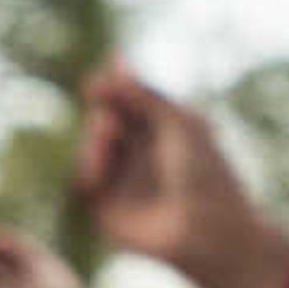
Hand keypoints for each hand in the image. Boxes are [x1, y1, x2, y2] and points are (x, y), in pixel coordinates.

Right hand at [75, 61, 288, 287]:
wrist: (206, 226)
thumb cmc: (203, 170)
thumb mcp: (176, 120)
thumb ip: (141, 93)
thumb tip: (110, 62)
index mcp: (160, 133)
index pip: (126, 103)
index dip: (110, 90)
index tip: (97, 80)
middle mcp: (139, 155)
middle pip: (104, 121)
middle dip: (104, 113)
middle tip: (110, 114)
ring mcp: (121, 181)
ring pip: (90, 148)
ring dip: (94, 137)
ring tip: (107, 132)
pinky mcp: (106, 208)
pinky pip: (82, 181)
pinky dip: (87, 169)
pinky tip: (98, 166)